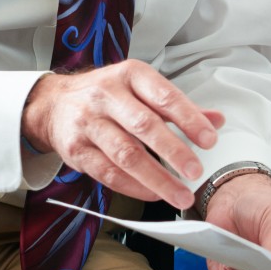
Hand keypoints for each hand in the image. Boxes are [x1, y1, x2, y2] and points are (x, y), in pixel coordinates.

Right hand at [21, 60, 221, 210]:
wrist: (54, 104)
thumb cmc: (106, 95)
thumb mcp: (141, 89)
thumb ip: (178, 106)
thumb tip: (216, 120)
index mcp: (130, 75)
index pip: (164, 96)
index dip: (189, 119)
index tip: (209, 140)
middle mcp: (107, 95)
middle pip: (144, 126)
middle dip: (174, 151)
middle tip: (196, 172)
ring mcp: (89, 122)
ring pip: (126, 154)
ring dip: (157, 178)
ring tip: (180, 194)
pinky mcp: (76, 149)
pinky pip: (108, 172)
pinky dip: (133, 187)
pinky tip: (153, 194)